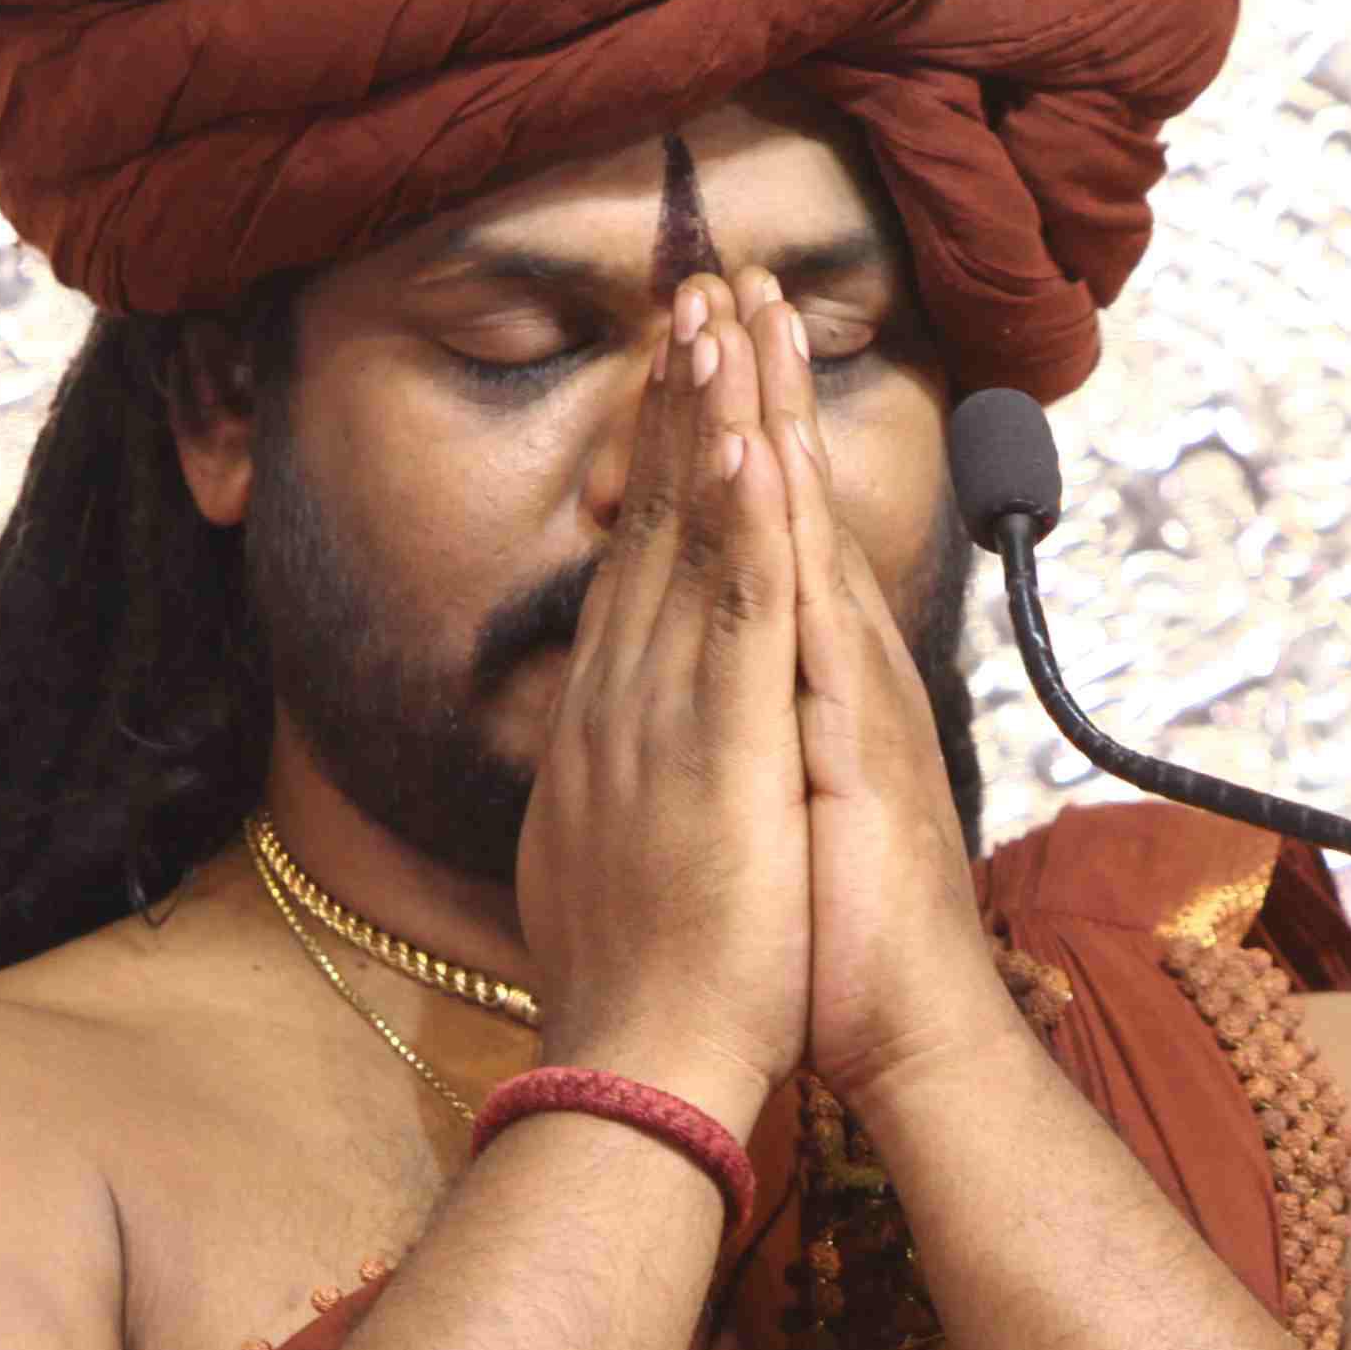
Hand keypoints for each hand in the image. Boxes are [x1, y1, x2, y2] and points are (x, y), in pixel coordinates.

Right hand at [509, 273, 809, 1127]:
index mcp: (609, 717)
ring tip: (719, 313)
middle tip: (698, 284)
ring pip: (683, 536)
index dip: (657, 452)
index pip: (634, 553)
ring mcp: (661, 709)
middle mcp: (621, 691)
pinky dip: (733, 518)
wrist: (649, 1065)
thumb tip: (606, 757)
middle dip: (676, 397)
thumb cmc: (649, 986)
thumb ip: (617, 785)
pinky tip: (744, 438)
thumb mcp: (616, 858)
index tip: (678, 363)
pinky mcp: (715, 743)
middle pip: (649, 514)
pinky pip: (726, 608)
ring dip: (703, 419)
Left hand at [758, 267, 1021, 1113]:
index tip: (707, 345)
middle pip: (789, 504)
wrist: (905, 1030)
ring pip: (802, 532)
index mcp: (809, 688)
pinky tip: (765, 454)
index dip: (736, 438)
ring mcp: (851, 697)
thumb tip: (722, 706)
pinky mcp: (850, 740)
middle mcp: (838, 671)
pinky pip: (808, 614)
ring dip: (775, 418)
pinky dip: (784, 529)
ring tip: (751, 317)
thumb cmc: (838, 942)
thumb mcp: (781, 814)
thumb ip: (760, 744)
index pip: (761, 537)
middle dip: (760, 386)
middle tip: (734, 273)